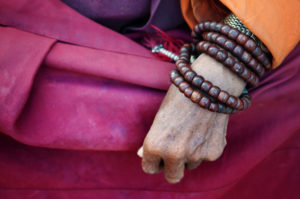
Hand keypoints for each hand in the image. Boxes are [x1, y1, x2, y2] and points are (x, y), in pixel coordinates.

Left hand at [138, 54, 244, 182]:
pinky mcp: (214, 153)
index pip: (149, 168)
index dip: (153, 160)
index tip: (158, 154)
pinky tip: (204, 128)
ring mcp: (195, 155)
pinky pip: (205, 157)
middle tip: (174, 151)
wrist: (209, 84)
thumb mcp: (159, 117)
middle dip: (171, 166)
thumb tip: (142, 155)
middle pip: (172, 176)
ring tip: (191, 132)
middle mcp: (173, 154)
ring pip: (190, 165)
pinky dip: (204, 147)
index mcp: (154, 145)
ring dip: (189, 155)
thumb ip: (152, 140)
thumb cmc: (179, 97)